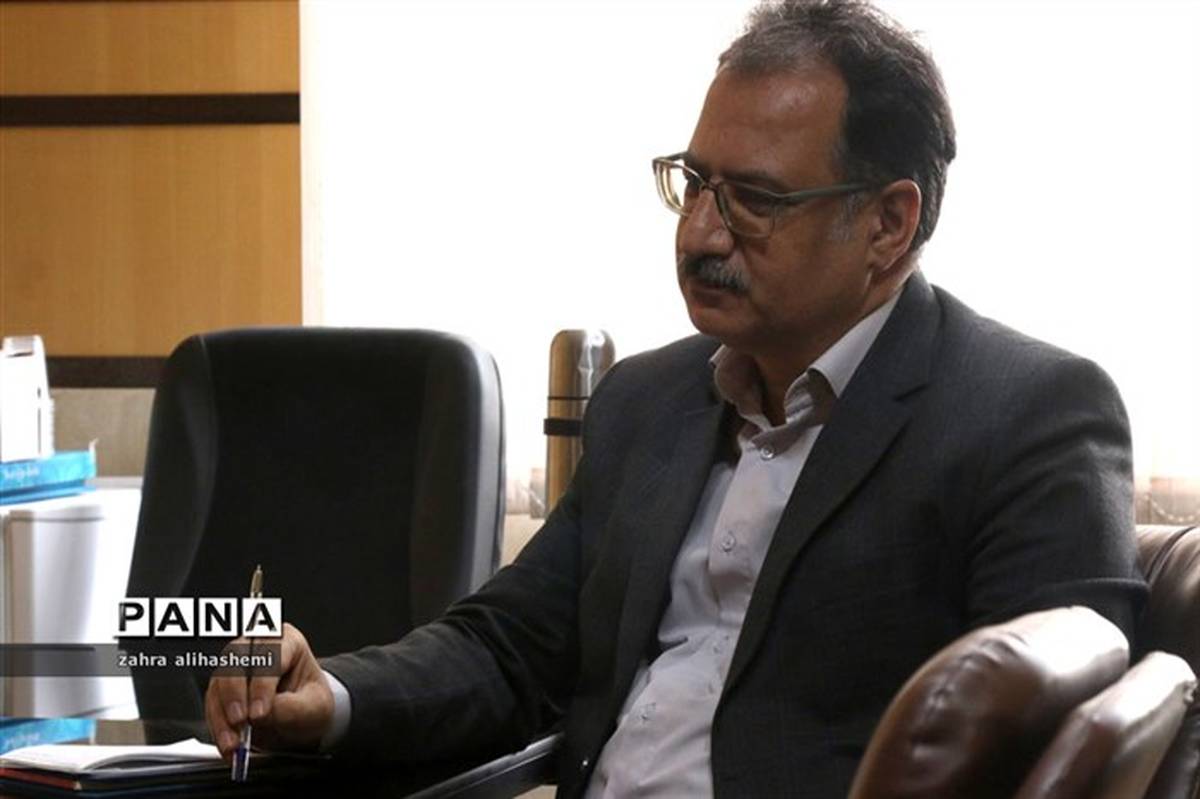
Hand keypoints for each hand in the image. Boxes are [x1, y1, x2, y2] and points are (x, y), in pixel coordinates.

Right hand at [205, 623, 333, 757]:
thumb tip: (262, 712)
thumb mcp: (315, 707)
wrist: (302, 718)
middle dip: (235, 694)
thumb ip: (292, 708)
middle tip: (240, 722)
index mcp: (288, 641)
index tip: (260, 713)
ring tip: (234, 742)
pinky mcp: (223, 689)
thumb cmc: (311, 703)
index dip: (262, 684)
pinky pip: (212, 704)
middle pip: (236, 660)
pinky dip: (217, 726)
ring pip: (219, 683)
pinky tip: (228, 743)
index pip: (270, 655)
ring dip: (222, 716)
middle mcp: (258, 647)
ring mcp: (237, 666)